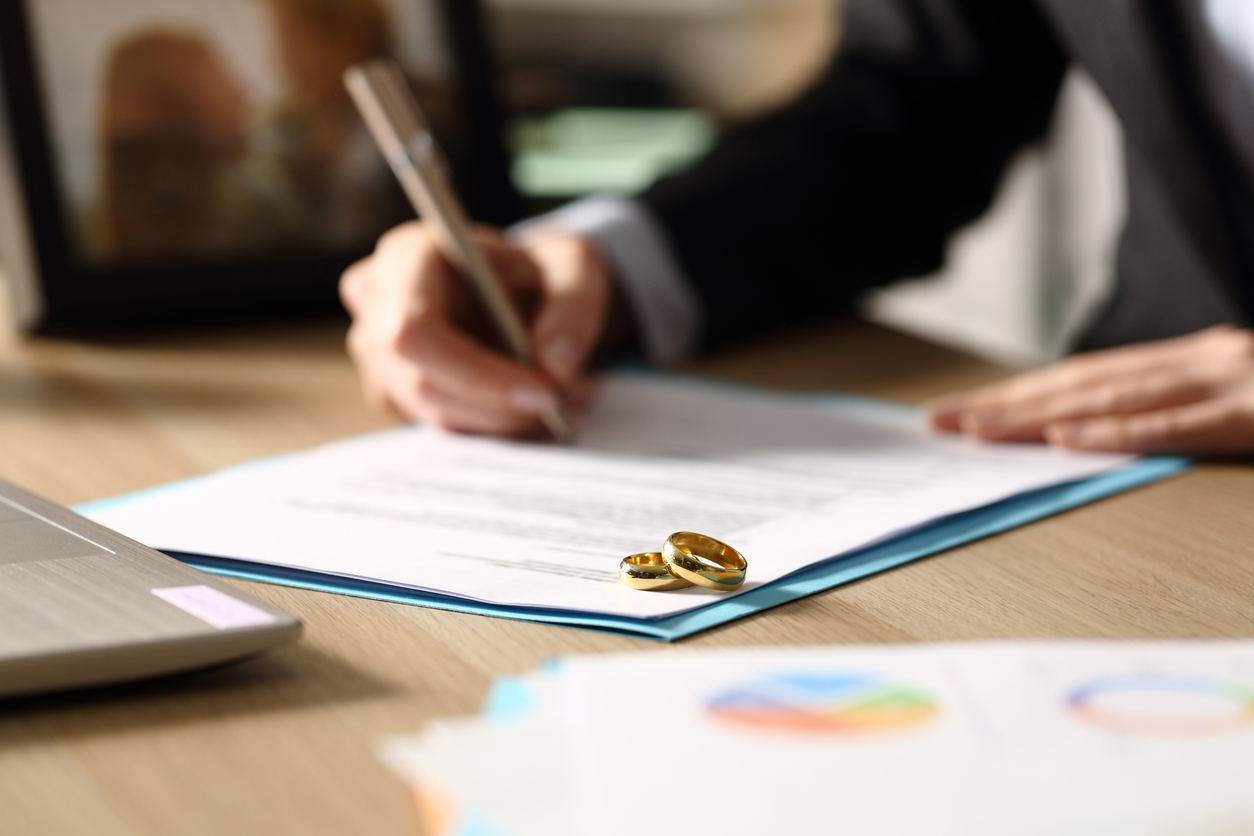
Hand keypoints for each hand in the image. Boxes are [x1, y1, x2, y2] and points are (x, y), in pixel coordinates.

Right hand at [340, 221, 610, 435]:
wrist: (520, 288)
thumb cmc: (537, 269)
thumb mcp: (573, 267)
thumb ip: (574, 307)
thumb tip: (556, 367)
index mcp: (408, 253)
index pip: (415, 331)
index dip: (476, 372)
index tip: (543, 391)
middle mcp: (377, 299)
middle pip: (422, 381)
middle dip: (500, 404)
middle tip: (564, 403)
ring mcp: (375, 348)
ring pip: (435, 410)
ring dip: (505, 419)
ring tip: (565, 399)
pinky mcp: (390, 387)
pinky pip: (441, 423)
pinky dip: (494, 424)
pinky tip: (531, 402)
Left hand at [927, 325, 1253, 454]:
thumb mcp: (1244, 398)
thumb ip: (1182, 406)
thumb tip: (1108, 430)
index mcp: (1190, 360)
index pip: (1086, 377)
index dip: (1020, 394)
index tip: (964, 411)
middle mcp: (1197, 362)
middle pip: (1081, 384)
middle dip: (1004, 404)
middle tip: (942, 421)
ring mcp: (1222, 384)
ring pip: (1111, 399)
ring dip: (1038, 416)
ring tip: (978, 429)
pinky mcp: (1250, 414)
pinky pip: (1174, 426)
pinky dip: (1115, 433)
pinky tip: (1066, 441)